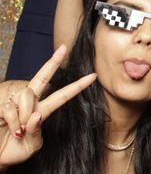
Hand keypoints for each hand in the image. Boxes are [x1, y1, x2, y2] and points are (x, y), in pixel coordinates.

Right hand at [0, 45, 95, 168]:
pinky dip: (14, 121)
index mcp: (42, 111)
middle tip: (63, 47)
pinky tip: (13, 129)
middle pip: (42, 78)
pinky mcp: (1, 108)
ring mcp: (15, 104)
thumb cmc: (16, 151)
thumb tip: (36, 115)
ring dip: (25, 113)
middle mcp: (29, 104)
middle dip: (53, 62)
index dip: (77, 86)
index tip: (93, 76)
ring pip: (28, 95)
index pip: (62, 95)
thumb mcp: (32, 145)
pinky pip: (12, 109)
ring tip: (20, 129)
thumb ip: (36, 131)